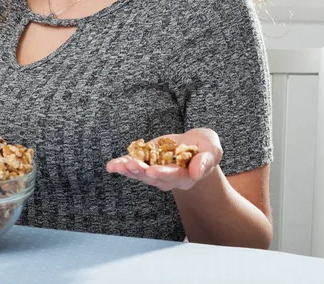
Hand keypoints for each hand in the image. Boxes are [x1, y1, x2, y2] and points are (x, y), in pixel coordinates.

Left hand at [106, 128, 222, 191]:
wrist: (193, 145)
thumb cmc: (205, 146)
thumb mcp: (212, 148)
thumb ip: (207, 159)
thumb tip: (197, 172)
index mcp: (186, 176)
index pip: (174, 176)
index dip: (163, 174)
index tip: (152, 171)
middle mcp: (168, 178)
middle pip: (153, 177)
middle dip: (141, 171)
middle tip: (131, 165)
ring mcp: (154, 172)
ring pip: (140, 174)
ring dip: (128, 169)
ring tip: (118, 165)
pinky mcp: (145, 163)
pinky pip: (131, 166)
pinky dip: (121, 165)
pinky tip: (111, 165)